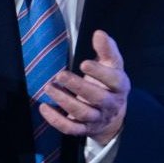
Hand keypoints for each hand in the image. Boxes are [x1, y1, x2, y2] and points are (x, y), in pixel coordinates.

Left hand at [40, 29, 128, 144]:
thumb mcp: (111, 65)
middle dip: (78, 86)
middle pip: (97, 98)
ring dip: (64, 101)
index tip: (84, 63)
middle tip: (60, 75)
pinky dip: (55, 120)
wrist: (112, 115)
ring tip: (48, 87)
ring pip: (82, 113)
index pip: (114, 80)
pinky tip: (43, 107)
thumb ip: (106, 49)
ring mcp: (97, 118)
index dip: (100, 73)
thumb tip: (99, 33)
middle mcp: (110, 104)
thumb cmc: (108, 83)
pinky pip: (70, 128)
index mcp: (120, 86)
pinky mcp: (84, 129)